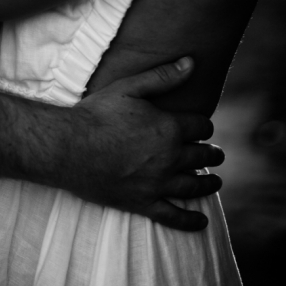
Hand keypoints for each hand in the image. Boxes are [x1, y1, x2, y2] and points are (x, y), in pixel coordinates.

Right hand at [66, 58, 222, 229]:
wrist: (69, 147)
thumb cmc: (97, 113)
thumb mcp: (129, 87)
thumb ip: (162, 76)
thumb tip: (192, 62)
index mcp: (169, 128)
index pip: (201, 126)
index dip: (204, 125)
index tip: (202, 126)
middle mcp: (169, 158)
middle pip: (202, 156)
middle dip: (212, 153)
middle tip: (216, 154)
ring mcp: (157, 183)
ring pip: (194, 186)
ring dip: (209, 183)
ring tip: (215, 181)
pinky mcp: (142, 203)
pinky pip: (173, 216)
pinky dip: (190, 221)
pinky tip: (201, 223)